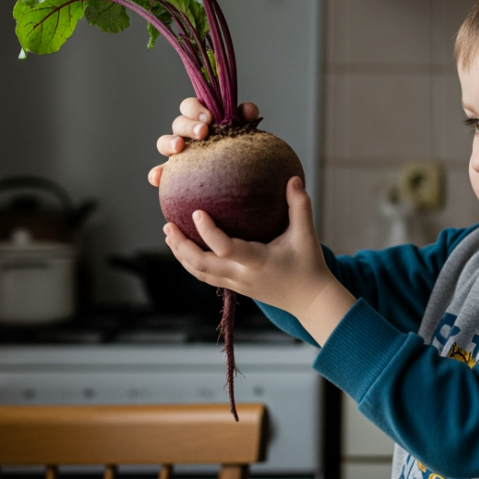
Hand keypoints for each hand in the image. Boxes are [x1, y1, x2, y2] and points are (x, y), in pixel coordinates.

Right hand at [148, 98, 259, 186]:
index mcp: (199, 119)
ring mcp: (178, 153)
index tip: (209, 118)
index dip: (195, 108)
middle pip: (178, 123)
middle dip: (189, 126)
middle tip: (203, 133)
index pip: (189, 106)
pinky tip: (158, 178)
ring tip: (178, 148)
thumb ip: (244, 118)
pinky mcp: (174, 173)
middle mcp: (185, 133)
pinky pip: (161, 172)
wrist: (238, 174)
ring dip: (169, 143)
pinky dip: (157, 173)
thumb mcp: (242, 130)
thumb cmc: (236, 146)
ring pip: (164, 143)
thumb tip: (249, 109)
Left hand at [163, 176, 355, 343]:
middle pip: (202, 264)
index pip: (226, 248)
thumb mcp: (306, 235)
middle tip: (168, 225)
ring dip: (182, 254)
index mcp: (257, 262)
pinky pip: (206, 276)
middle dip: (182, 245)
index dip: (208, 232)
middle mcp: (242, 276)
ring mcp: (236, 284)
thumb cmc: (309, 266)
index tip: (196, 212)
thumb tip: (293, 178)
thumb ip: (299, 206)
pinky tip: (185, 249)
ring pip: (200, 273)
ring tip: (170, 234)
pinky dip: (191, 263)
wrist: (310, 300)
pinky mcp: (235, 287)